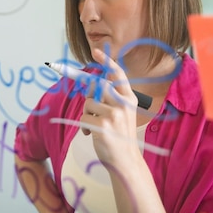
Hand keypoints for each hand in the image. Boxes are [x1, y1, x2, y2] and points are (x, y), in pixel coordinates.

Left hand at [80, 48, 141, 165]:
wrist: (126, 161)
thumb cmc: (120, 137)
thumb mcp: (121, 114)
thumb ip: (110, 99)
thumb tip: (91, 85)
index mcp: (129, 99)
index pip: (118, 75)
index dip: (107, 62)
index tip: (96, 51)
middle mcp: (123, 104)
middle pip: (97, 86)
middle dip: (89, 93)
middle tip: (90, 106)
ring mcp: (114, 114)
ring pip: (88, 103)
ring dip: (86, 114)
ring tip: (95, 126)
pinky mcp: (102, 125)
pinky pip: (83, 118)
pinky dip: (84, 126)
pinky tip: (92, 134)